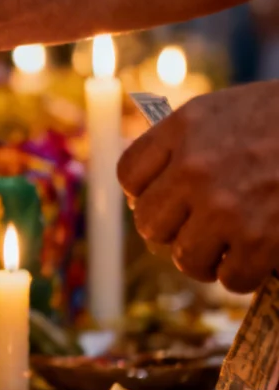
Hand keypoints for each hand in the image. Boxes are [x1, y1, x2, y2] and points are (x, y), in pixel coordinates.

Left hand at [118, 81, 278, 292]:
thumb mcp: (227, 111)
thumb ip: (184, 142)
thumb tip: (143, 192)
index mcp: (184, 129)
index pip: (129, 175)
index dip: (144, 192)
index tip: (166, 199)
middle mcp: (195, 168)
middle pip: (149, 222)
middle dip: (172, 229)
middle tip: (197, 228)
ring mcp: (225, 206)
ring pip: (184, 257)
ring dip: (204, 259)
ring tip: (225, 248)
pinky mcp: (259, 240)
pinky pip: (230, 278)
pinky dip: (243, 275)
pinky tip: (257, 258)